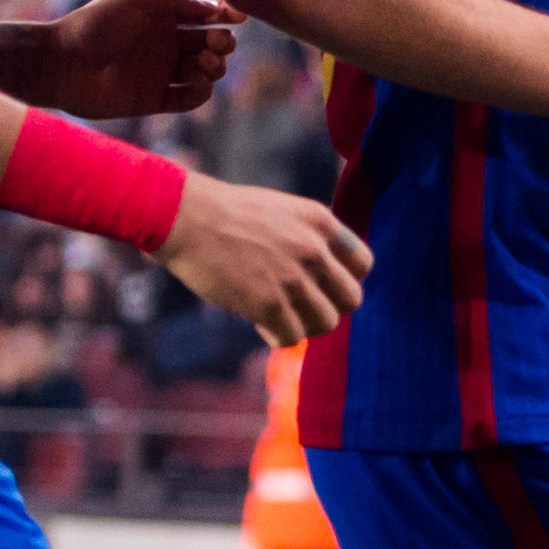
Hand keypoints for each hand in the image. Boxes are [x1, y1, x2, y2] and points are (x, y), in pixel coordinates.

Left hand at [24, 0, 241, 120]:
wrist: (62, 64)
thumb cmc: (94, 26)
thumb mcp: (135, 1)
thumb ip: (175, 1)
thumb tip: (213, 9)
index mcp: (162, 16)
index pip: (204, 13)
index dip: (225, 13)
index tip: (239, 15)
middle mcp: (166, 44)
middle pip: (211, 43)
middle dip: (223, 41)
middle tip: (217, 42)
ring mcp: (162, 72)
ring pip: (207, 71)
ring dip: (215, 66)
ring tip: (204, 61)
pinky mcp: (156, 99)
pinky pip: (190, 98)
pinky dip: (202, 91)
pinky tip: (198, 82)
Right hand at [157, 176, 371, 344]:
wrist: (184, 217)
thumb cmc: (226, 214)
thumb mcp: (282, 211)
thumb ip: (310, 237)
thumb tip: (326, 275)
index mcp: (320, 222)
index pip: (363, 264)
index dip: (345, 280)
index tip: (323, 285)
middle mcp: (313, 250)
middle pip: (351, 299)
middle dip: (329, 306)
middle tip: (302, 305)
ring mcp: (292, 278)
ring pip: (326, 323)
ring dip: (305, 325)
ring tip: (280, 316)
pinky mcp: (268, 304)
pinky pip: (293, 337)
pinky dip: (279, 336)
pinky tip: (261, 324)